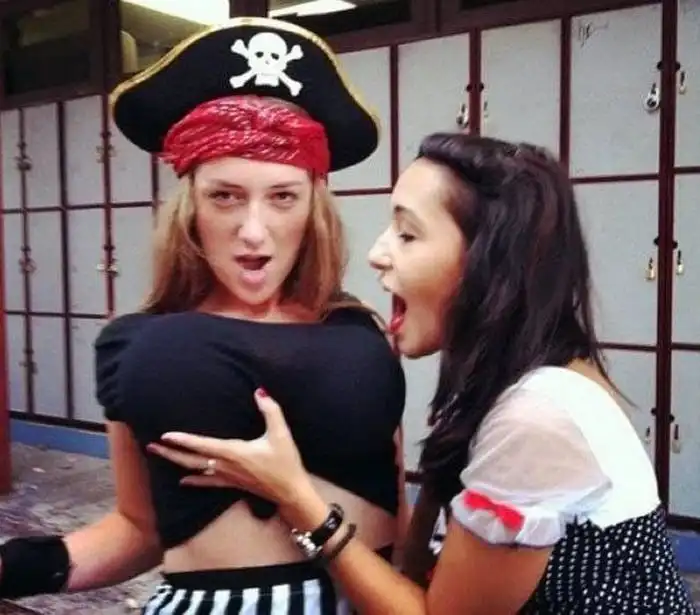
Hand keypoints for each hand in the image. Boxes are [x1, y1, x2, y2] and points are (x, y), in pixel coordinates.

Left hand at [147, 389, 313, 508]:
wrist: (290, 491)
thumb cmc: (286, 462)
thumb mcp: (281, 433)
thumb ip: (271, 410)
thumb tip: (260, 391)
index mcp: (234, 452)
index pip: (203, 445)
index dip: (184, 440)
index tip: (165, 435)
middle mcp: (225, 465)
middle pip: (191, 460)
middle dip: (170, 453)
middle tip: (150, 447)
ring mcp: (227, 477)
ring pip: (195, 471)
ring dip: (176, 463)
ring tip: (159, 457)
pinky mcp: (232, 484)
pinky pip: (207, 483)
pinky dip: (193, 481)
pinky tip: (182, 481)